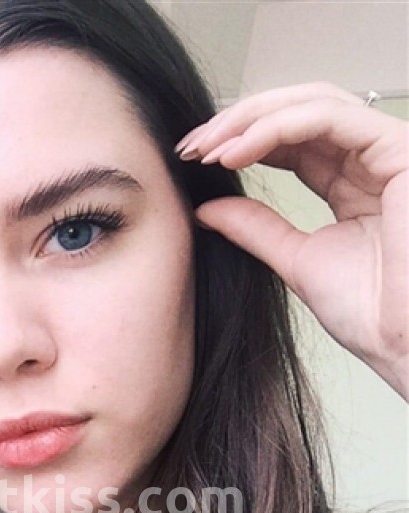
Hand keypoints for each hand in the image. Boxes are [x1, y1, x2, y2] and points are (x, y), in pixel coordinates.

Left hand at [175, 82, 407, 400]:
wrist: (402, 341)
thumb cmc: (371, 313)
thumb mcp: (295, 260)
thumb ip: (254, 229)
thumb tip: (205, 208)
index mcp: (349, 183)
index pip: (290, 140)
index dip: (240, 141)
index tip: (194, 159)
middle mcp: (369, 160)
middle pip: (298, 111)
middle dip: (239, 123)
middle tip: (192, 147)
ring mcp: (386, 151)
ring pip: (312, 104)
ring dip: (251, 120)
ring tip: (208, 148)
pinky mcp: (398, 150)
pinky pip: (329, 117)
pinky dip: (276, 128)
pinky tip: (236, 152)